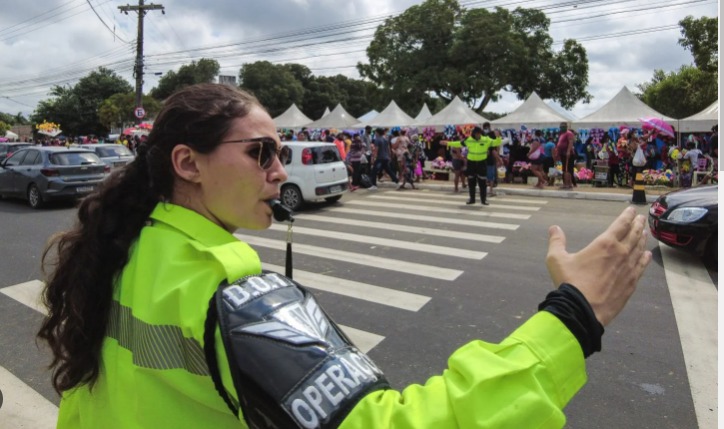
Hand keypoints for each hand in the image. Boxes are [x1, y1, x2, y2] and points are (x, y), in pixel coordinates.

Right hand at [545, 207, 651, 325]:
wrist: (583, 310)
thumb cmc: (569, 282)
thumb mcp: (556, 260)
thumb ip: (556, 242)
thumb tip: (554, 228)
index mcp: (605, 244)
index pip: (620, 225)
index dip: (627, 215)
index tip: (632, 210)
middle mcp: (621, 253)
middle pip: (633, 234)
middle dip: (637, 224)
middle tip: (641, 217)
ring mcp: (629, 268)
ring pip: (639, 249)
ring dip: (642, 239)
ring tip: (644, 232)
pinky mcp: (631, 283)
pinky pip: (641, 267)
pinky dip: (645, 258)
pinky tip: (647, 255)